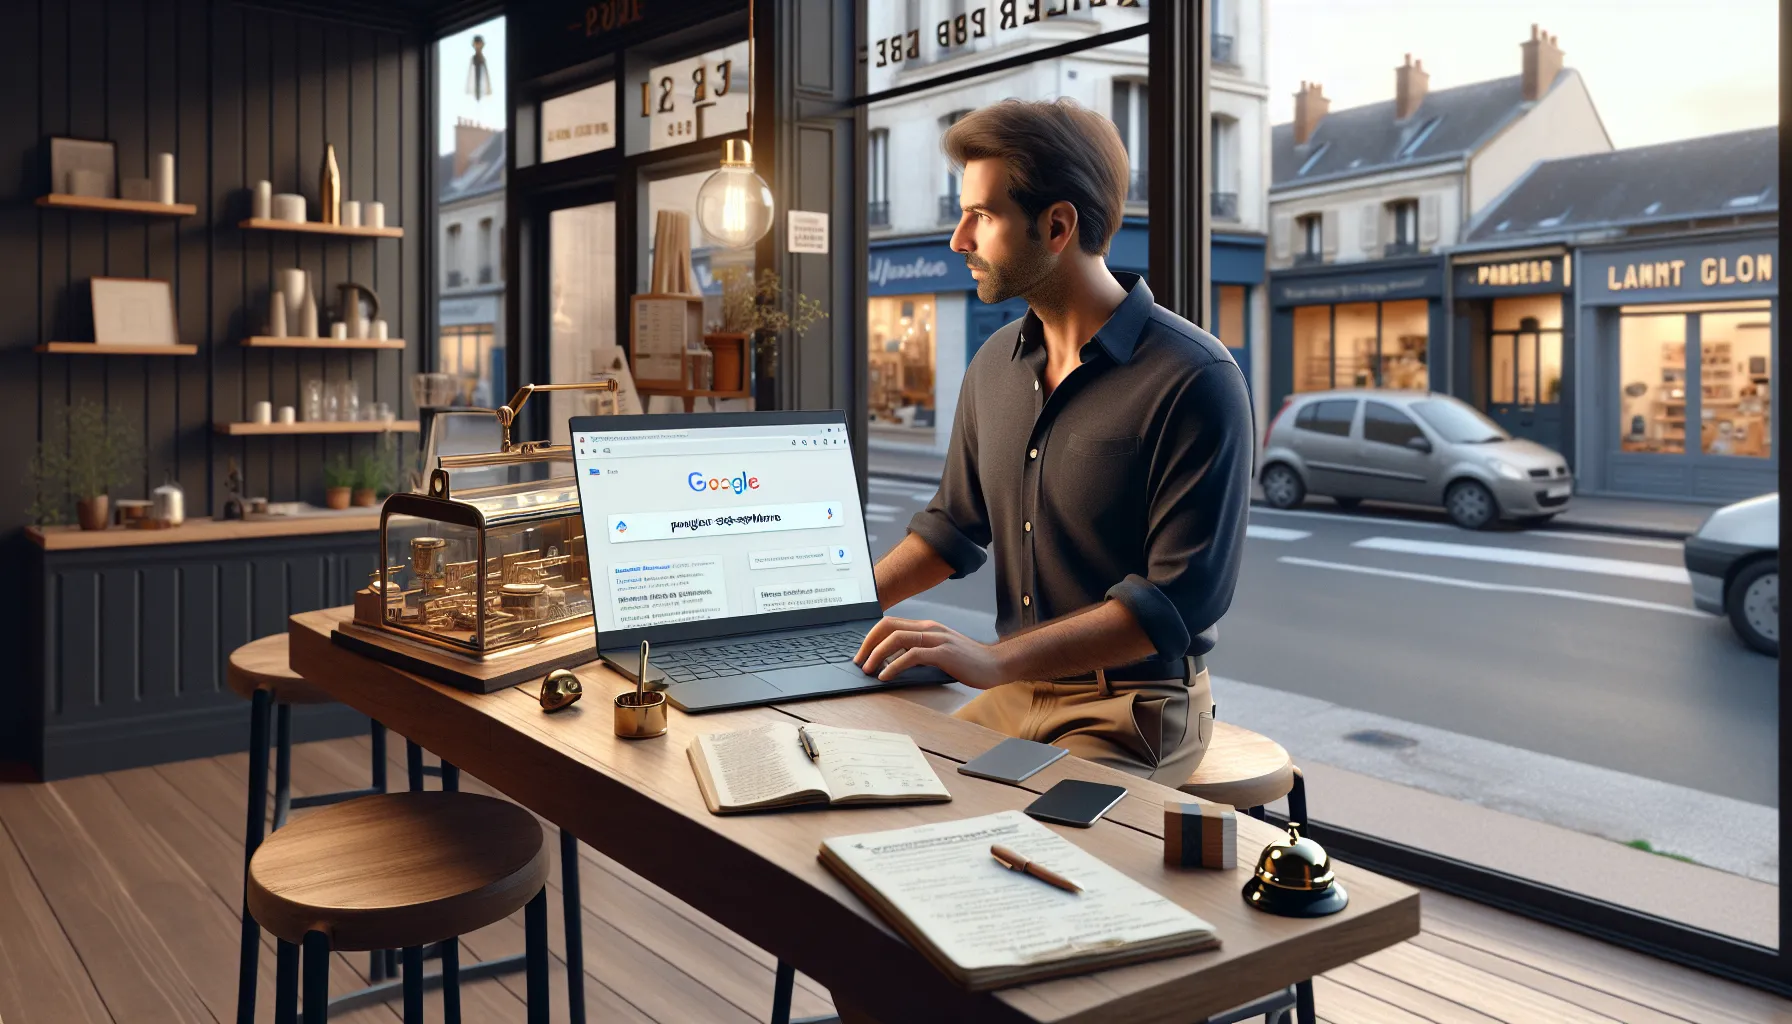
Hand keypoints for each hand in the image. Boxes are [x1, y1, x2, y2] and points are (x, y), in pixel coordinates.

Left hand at [853, 616, 1010, 688]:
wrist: (996, 664)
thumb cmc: (968, 662)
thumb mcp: (939, 652)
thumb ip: (919, 652)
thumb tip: (891, 662)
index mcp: (927, 627)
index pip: (890, 623)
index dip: (871, 637)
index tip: (862, 654)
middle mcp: (929, 628)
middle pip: (888, 626)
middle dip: (868, 643)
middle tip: (859, 662)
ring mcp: (937, 639)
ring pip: (897, 638)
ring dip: (877, 654)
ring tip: (868, 669)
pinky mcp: (943, 653)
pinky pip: (912, 655)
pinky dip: (894, 665)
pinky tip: (886, 675)